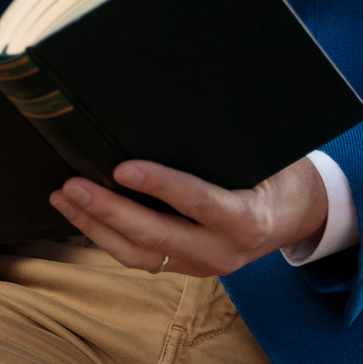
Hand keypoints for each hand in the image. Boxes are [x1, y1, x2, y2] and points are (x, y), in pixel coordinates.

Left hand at [48, 156, 329, 276]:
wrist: (300, 215)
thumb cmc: (280, 172)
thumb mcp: (269, 154)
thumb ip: (231, 139)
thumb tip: (187, 97)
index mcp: (248, 220)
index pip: (198, 203)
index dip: (159, 186)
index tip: (121, 168)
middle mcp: (223, 251)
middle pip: (155, 235)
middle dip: (107, 211)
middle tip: (71, 184)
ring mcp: (202, 265)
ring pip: (139, 253)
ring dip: (95, 226)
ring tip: (63, 196)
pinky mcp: (184, 266)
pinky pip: (139, 258)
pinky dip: (105, 236)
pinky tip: (79, 213)